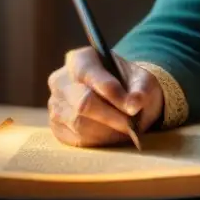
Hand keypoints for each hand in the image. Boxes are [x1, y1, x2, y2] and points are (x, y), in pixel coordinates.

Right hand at [47, 47, 162, 146]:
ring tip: (125, 129)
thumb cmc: (131, 86)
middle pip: (82, 103)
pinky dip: (100, 140)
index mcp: (80, 59)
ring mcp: (55, 105)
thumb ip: (141, 89)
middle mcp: (60, 80)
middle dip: (112, 117)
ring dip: (107, 131)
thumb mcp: (143, 81)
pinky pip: (77, 139)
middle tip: (133, 125)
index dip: (112, 93)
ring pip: (80, 124)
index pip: (90, 74)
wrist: (122, 99)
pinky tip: (112, 133)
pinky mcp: (57, 127)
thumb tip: (135, 104)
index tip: (134, 107)